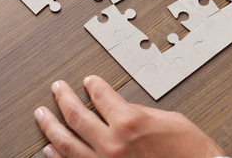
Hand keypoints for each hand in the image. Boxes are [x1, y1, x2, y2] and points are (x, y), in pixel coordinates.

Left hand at [34, 75, 224, 157]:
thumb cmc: (189, 149)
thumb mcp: (167, 119)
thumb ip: (139, 112)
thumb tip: (122, 109)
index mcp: (129, 122)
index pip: (102, 96)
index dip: (93, 86)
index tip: (88, 82)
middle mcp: (113, 144)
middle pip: (77, 117)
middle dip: (64, 99)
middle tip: (57, 89)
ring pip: (68, 143)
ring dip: (51, 127)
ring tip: (42, 115)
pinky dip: (59, 155)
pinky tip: (50, 148)